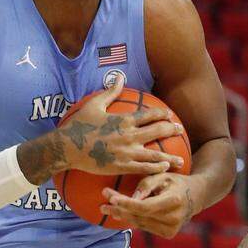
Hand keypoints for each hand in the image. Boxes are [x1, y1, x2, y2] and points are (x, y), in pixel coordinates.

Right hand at [60, 79, 185, 175]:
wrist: (66, 147)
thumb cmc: (78, 125)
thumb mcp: (94, 104)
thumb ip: (110, 92)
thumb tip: (119, 76)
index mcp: (124, 120)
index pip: (150, 114)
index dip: (163, 113)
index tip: (170, 114)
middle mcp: (128, 135)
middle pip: (157, 131)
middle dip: (171, 130)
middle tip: (180, 130)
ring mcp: (126, 152)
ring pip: (154, 154)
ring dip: (170, 158)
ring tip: (181, 161)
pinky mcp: (121, 166)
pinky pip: (143, 169)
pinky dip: (155, 169)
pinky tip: (164, 170)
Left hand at [100, 173, 197, 236]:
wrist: (195, 196)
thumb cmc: (175, 181)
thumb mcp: (162, 176)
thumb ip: (146, 185)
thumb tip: (132, 198)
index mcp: (174, 201)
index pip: (144, 206)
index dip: (126, 203)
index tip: (111, 198)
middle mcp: (173, 218)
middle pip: (139, 216)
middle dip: (119, 209)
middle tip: (102, 204)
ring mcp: (171, 229)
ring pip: (140, 223)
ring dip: (122, 215)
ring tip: (106, 208)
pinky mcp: (168, 234)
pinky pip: (145, 226)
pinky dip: (132, 219)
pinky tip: (119, 214)